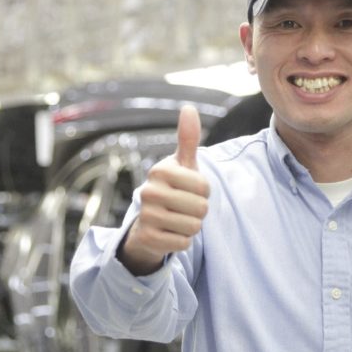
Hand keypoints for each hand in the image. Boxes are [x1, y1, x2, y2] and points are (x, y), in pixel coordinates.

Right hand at [120, 105, 209, 274]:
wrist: (149, 223)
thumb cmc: (173, 189)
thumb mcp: (182, 165)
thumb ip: (188, 139)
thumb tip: (188, 107)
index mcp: (160, 171)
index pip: (204, 186)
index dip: (204, 192)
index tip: (190, 191)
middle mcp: (148, 191)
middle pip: (201, 208)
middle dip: (199, 211)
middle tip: (184, 208)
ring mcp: (146, 216)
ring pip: (193, 227)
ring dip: (191, 227)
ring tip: (177, 220)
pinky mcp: (147, 238)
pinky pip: (184, 243)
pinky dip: (182, 241)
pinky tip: (170, 233)